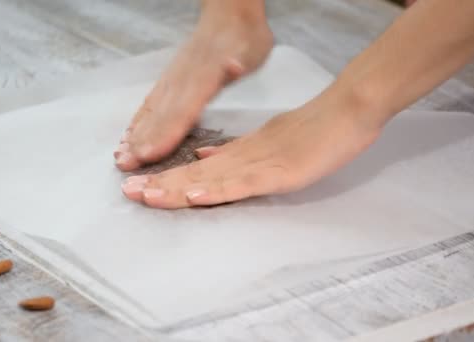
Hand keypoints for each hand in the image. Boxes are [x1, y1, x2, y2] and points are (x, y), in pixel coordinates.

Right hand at [114, 0, 272, 170]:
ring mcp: (173, 80)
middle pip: (161, 115)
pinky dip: (138, 121)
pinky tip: (127, 135)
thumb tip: (234, 65)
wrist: (230, 15)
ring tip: (120, 156)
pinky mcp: (169, 80)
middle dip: (143, 141)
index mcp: (204, 78)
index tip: (150, 153)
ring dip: (135, 134)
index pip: (183, 110)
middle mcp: (183, 80)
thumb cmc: (244, 39)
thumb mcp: (250, 47)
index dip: (166, 133)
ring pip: (151, 111)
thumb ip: (238, 60)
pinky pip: (150, 103)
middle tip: (126, 163)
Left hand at [121, 97, 381, 208]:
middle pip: (197, 174)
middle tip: (127, 192)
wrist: (346, 110)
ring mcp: (261, 163)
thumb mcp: (267, 141)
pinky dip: (219, 190)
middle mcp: (244, 156)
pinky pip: (245, 183)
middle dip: (161, 185)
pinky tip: (196, 196)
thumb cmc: (313, 129)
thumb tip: (203, 159)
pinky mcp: (281, 170)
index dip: (168, 178)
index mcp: (241, 151)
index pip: (198, 168)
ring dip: (178, 188)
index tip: (139, 186)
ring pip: (213, 178)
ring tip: (146, 196)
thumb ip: (234, 152)